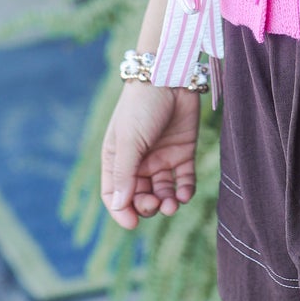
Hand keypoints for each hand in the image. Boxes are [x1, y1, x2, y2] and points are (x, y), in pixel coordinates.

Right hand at [101, 82, 199, 228]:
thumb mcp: (129, 141)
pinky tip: (184, 194)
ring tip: (173, 204)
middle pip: (140, 196)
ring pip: (163, 192)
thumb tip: (120, 206)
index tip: (133, 223)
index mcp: (117, 159)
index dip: (121, 211)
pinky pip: (183, 180)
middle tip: (156, 204)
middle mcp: (138, 162)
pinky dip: (184, 191)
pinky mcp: (183, 152)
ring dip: (167, 203)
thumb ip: (125, 174)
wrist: (170, 77)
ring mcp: (161, 158)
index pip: (115, 194)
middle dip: (147, 206)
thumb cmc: (142, 106)